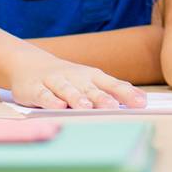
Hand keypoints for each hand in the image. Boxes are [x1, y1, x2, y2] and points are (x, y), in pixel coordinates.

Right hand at [8, 59, 145, 109]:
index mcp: (91, 76)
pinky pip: (44, 94)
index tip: (140, 103)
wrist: (29, 64)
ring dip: (76, 97)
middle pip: (90, 88)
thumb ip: (113, 89)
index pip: (111, 84)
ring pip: (66, 90)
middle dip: (102, 97)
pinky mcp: (35, 89)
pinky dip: (50, 100)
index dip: (126, 93)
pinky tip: (58, 106)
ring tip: (86, 106)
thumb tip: (141, 98)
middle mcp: (74, 77)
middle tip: (113, 107)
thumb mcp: (90, 80)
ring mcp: (54, 81)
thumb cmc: (68, 78)